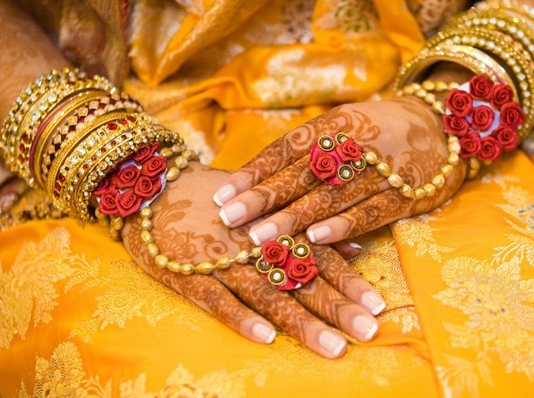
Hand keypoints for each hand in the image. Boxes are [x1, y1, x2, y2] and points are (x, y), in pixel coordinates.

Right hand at [121, 165, 385, 358]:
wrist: (154, 188)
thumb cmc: (219, 203)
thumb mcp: (266, 208)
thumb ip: (309, 231)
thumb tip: (355, 250)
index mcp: (275, 229)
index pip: (320, 257)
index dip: (349, 282)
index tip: (379, 306)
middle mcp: (254, 244)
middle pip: (302, 278)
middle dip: (338, 306)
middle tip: (369, 331)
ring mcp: (222, 259)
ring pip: (267, 292)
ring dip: (301, 321)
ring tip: (333, 347)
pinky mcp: (189, 273)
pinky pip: (217, 299)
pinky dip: (241, 317)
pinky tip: (265, 338)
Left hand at [212, 96, 466, 245]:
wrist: (444, 125)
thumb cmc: (379, 129)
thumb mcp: (344, 125)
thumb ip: (308, 149)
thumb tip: (257, 179)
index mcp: (333, 124)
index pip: (286, 149)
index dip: (254, 173)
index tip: (222, 195)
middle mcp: (354, 143)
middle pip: (301, 174)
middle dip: (263, 198)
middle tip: (228, 219)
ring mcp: (381, 169)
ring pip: (330, 196)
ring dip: (293, 217)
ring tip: (259, 237)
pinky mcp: (404, 194)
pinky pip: (370, 211)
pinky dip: (343, 226)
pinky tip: (316, 238)